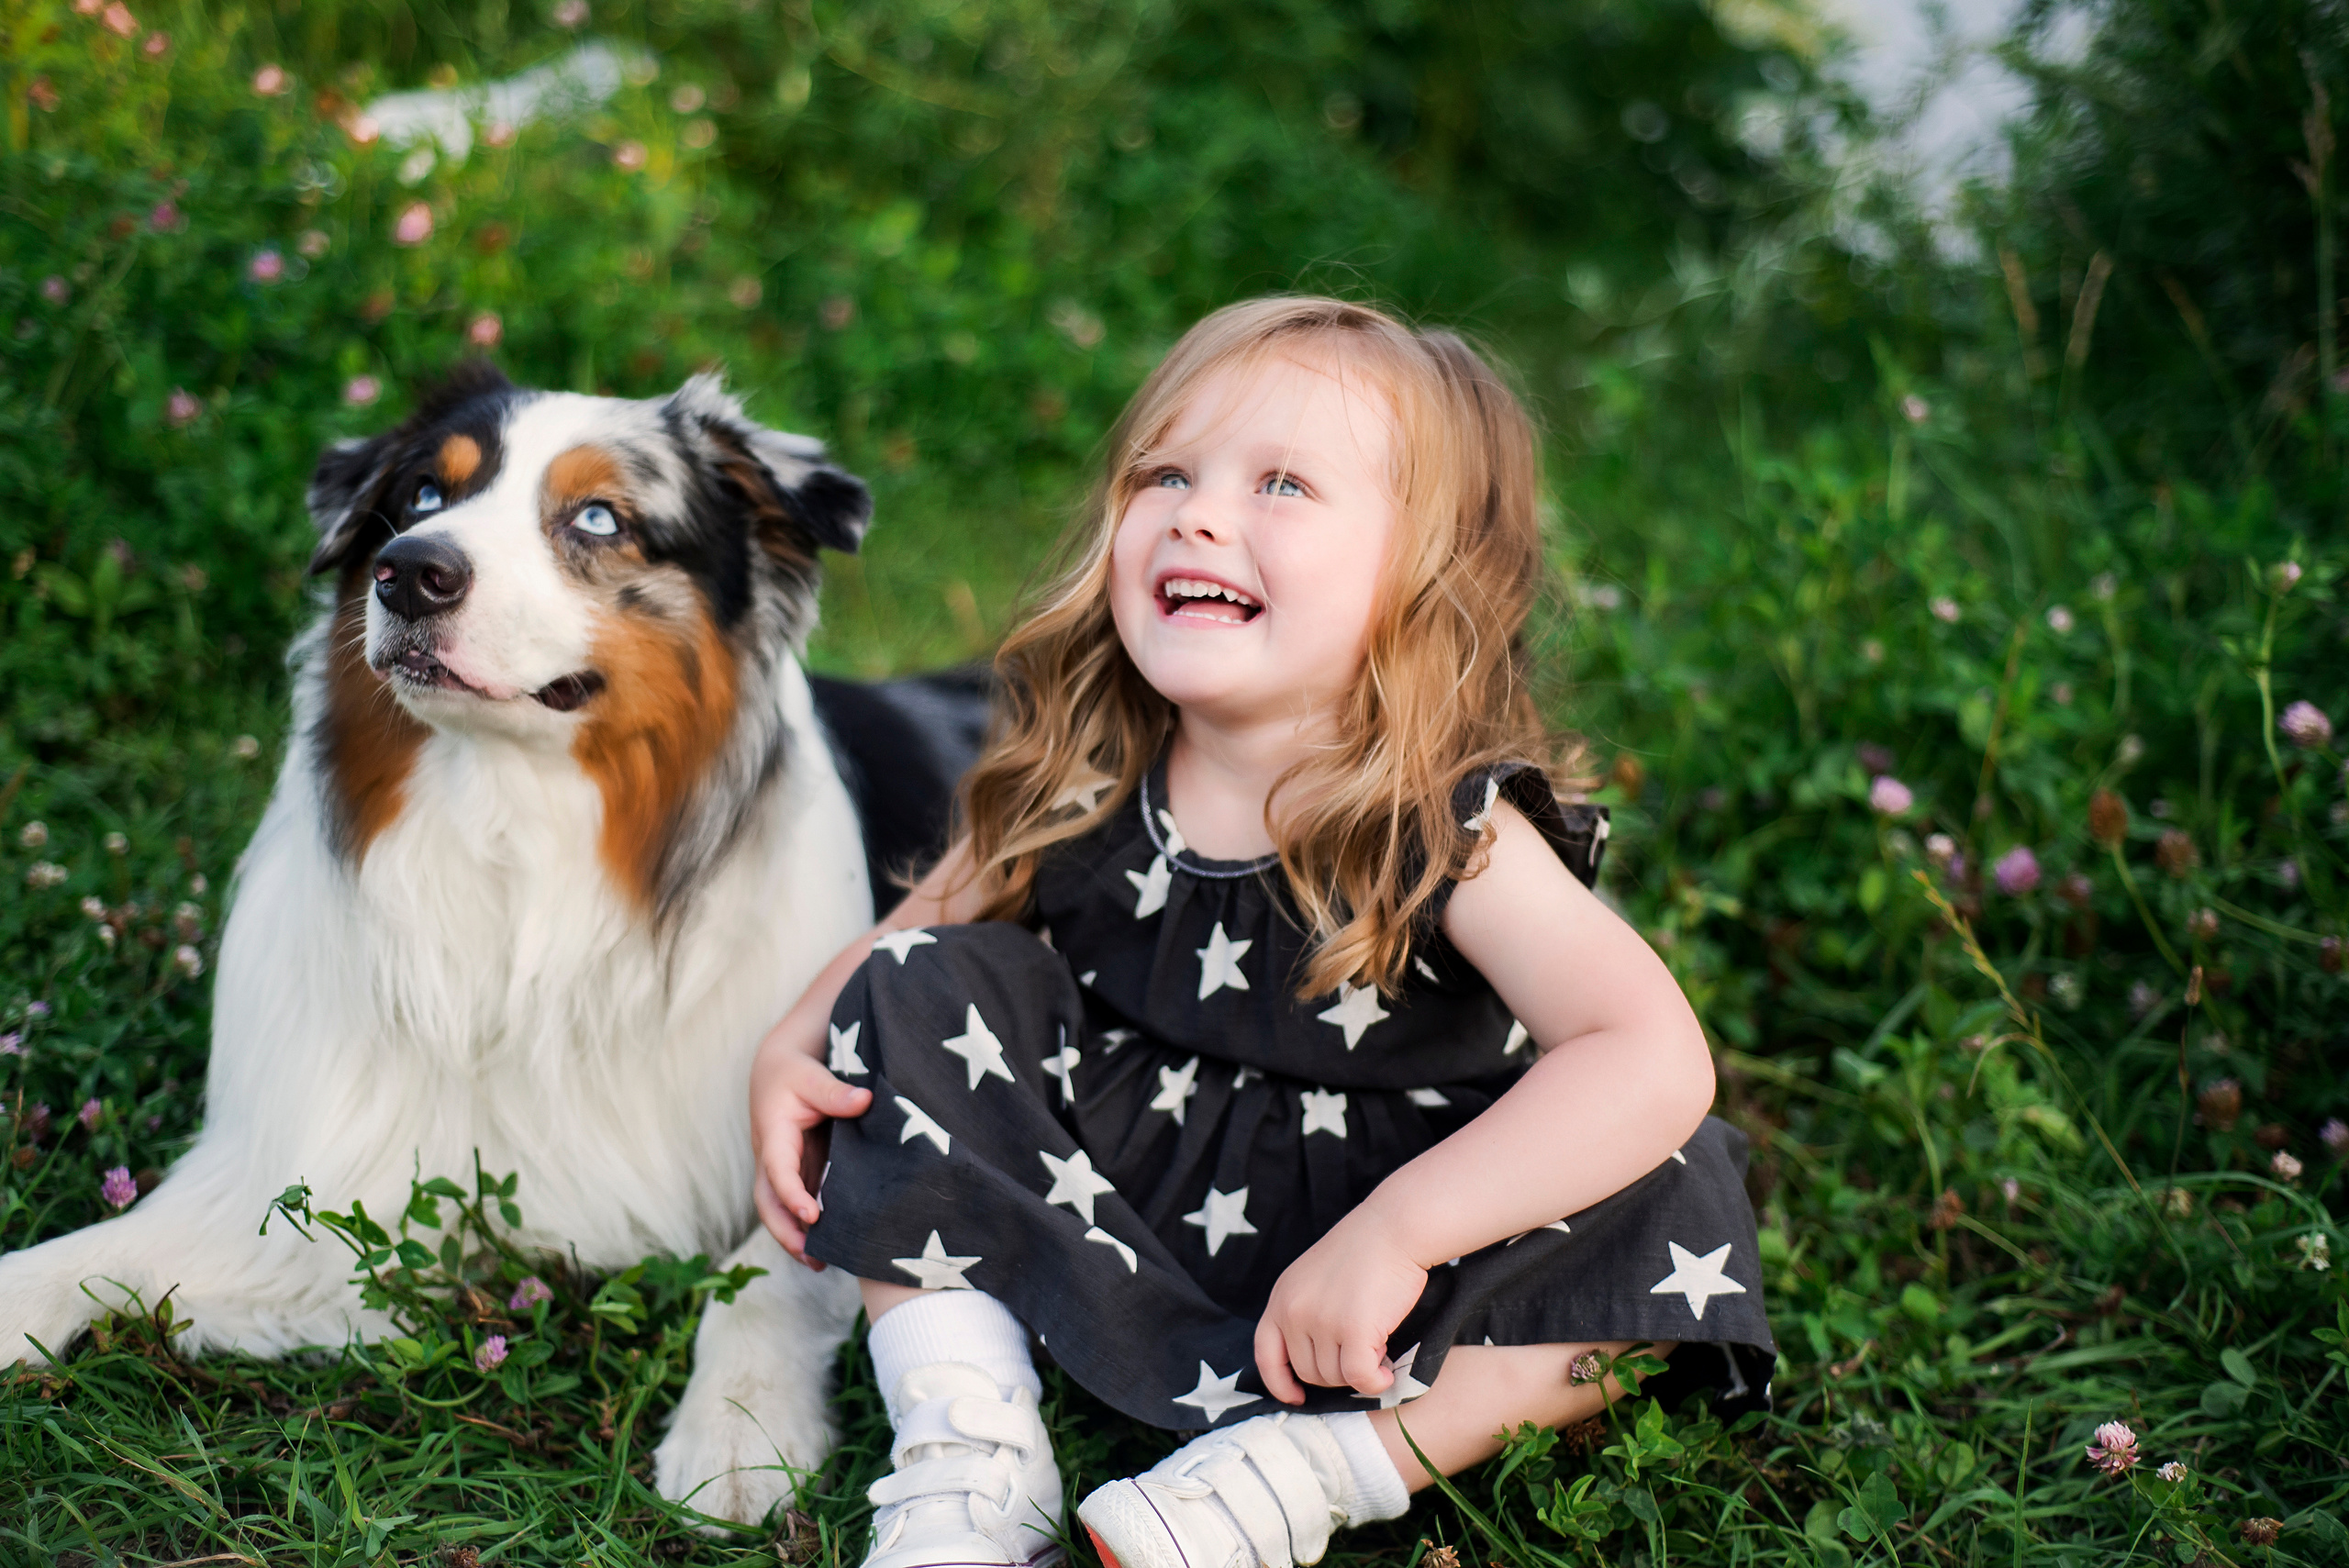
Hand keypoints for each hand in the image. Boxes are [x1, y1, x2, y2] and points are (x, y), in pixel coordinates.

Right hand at [748, 1018, 872, 1268]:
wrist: (779, 1071)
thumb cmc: (795, 1072)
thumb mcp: (812, 1075)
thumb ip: (836, 1091)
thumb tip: (865, 1101)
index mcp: (773, 1134)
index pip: (777, 1170)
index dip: (792, 1194)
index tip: (812, 1215)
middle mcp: (771, 1158)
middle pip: (768, 1202)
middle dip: (785, 1231)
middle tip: (811, 1257)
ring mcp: (783, 1169)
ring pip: (780, 1210)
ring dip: (795, 1237)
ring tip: (821, 1264)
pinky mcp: (798, 1173)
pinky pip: (798, 1204)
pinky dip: (808, 1227)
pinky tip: (831, 1245)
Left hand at [1253, 1207, 1428, 1403]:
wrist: (1394, 1228)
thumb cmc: (1364, 1250)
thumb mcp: (1315, 1277)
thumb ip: (1306, 1312)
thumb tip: (1315, 1364)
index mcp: (1281, 1297)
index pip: (1265, 1354)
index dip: (1278, 1381)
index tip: (1295, 1396)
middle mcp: (1294, 1311)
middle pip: (1307, 1371)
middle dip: (1335, 1373)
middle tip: (1362, 1354)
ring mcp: (1321, 1321)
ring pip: (1335, 1376)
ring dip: (1358, 1374)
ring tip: (1378, 1349)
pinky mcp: (1353, 1330)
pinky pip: (1359, 1378)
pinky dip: (1375, 1383)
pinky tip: (1387, 1375)